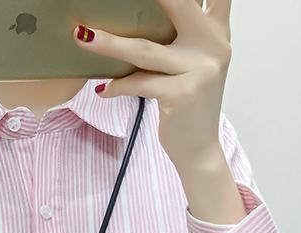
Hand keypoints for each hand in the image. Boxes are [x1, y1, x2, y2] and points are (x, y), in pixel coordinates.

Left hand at [72, 0, 231, 169]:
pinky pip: (140, 83)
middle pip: (178, 4)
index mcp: (217, 33)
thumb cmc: (189, 105)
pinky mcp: (182, 94)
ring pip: (144, 50)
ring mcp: (199, 70)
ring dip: (109, 44)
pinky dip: (118, 86)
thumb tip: (139, 14)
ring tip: (83, 37)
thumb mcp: (194, 64)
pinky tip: (104, 89)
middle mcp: (213, 46)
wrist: (200, 150)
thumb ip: (183, 36)